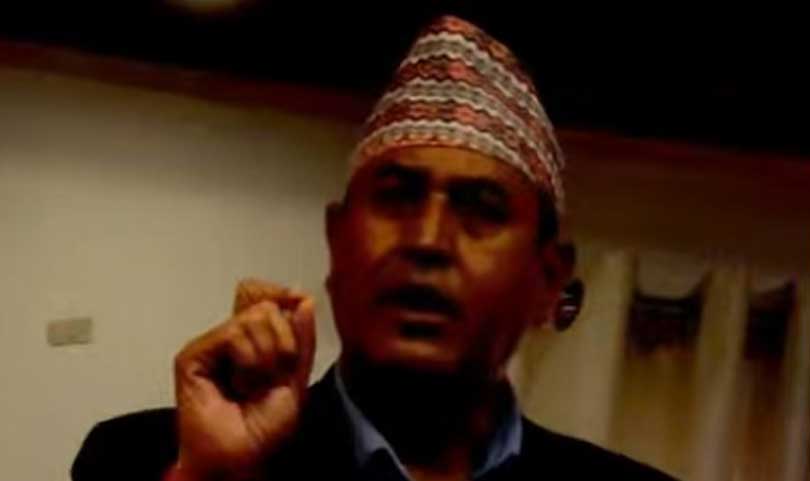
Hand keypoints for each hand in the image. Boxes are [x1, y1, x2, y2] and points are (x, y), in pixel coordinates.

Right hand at [172, 279, 315, 480]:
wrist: (242, 457)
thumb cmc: (264, 428)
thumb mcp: (296, 379)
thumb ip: (302, 340)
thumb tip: (303, 298)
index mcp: (256, 341)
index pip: (265, 296)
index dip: (282, 296)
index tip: (298, 305)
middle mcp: (232, 338)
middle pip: (264, 304)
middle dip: (283, 341)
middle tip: (274, 374)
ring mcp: (212, 345)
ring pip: (253, 317)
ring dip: (267, 356)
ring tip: (254, 385)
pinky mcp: (193, 355)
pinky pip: (232, 333)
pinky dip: (248, 359)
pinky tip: (240, 383)